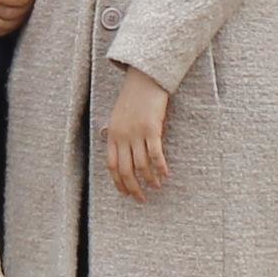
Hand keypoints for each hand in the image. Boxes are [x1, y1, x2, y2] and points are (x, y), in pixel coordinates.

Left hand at [100, 69, 172, 199]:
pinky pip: (155, 155)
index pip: (112, 166)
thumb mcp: (118, 115)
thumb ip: (117, 132)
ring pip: (141, 165)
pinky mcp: (151, 129)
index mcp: (112, 134)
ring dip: (149, 180)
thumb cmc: (133, 96)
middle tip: (141, 198)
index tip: (125, 193)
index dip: (119, 182)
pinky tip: (165, 174)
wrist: (144, 78)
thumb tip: (116, 146)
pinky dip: (160, 167)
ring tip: (156, 187)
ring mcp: (136, 133)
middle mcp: (122, 136)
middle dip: (133, 188)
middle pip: (126, 170)